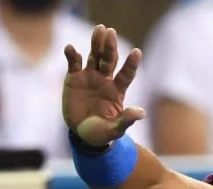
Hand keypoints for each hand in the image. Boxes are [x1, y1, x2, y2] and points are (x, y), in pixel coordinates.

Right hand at [62, 24, 145, 146]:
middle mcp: (105, 80)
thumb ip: (126, 120)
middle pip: (109, 60)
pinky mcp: (74, 78)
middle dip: (110, 46)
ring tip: (99, 29)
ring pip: (94, 56)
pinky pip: (74, 63)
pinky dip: (72, 55)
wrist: (82, 134)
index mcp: (117, 90)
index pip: (126, 74)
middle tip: (110, 31)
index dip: (131, 64)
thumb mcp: (115, 130)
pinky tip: (70, 48)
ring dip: (96, 43)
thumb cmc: (102, 133)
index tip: (137, 52)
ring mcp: (90, 77)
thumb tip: (141, 112)